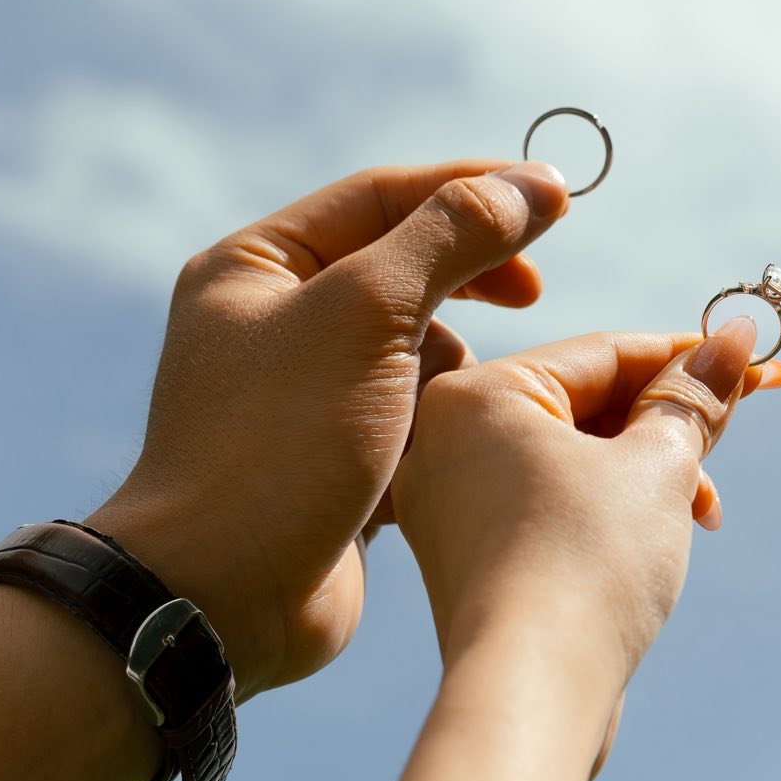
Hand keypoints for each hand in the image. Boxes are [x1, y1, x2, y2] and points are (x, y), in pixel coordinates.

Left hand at [88, 159, 568, 697]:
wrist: (221, 596)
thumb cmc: (278, 445)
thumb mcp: (366, 315)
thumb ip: (451, 238)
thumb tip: (533, 183)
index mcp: (255, 266)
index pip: (382, 197)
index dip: (474, 191)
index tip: (559, 201)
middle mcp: (270, 321)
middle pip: (402, 270)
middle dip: (471, 281)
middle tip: (532, 294)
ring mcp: (302, 394)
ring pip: (414, 351)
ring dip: (450, 372)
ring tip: (455, 406)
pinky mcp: (332, 460)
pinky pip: (411, 420)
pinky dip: (438, 431)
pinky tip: (443, 459)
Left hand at [392, 318, 780, 770]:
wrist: (532, 694)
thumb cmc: (588, 566)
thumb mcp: (656, 467)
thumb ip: (694, 398)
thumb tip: (734, 338)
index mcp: (474, 394)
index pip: (602, 354)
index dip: (689, 358)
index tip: (758, 359)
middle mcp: (443, 441)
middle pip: (584, 405)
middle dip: (668, 428)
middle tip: (731, 440)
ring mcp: (448, 503)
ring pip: (571, 459)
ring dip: (646, 475)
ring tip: (703, 512)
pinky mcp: (467, 556)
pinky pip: (546, 505)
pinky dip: (605, 510)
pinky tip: (656, 537)